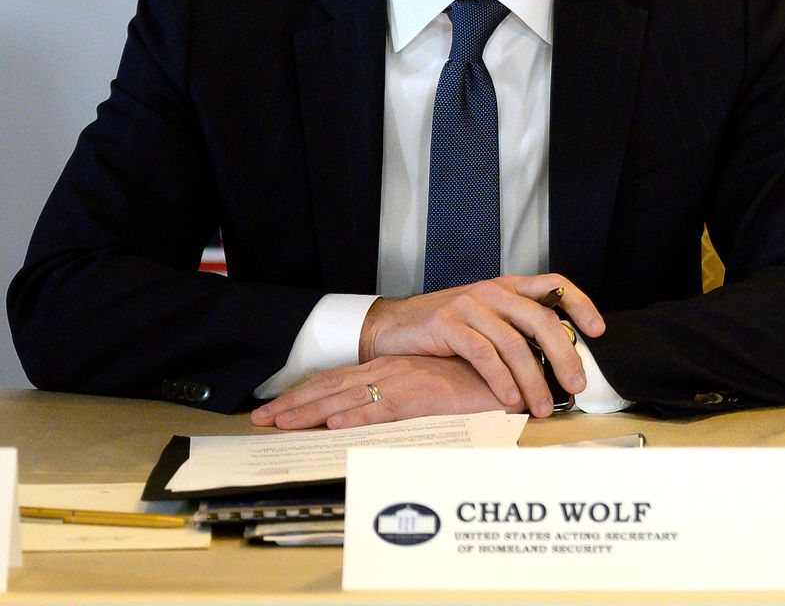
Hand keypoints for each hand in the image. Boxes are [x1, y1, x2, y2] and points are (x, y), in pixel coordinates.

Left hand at [250, 355, 524, 429]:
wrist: (515, 370)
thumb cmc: (477, 382)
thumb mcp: (432, 388)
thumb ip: (404, 398)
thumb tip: (369, 415)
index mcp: (393, 368)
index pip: (337, 381)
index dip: (302, 395)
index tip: (274, 410)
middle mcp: (394, 370)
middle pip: (331, 387)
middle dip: (292, 403)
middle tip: (260, 419)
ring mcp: (408, 381)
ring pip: (348, 396)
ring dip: (310, 411)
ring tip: (279, 423)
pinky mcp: (427, 394)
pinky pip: (385, 407)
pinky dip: (357, 415)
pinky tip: (333, 424)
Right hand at [357, 274, 605, 416]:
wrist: (392, 327)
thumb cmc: (446, 329)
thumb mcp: (486, 319)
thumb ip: (517, 329)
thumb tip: (557, 360)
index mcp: (508, 287)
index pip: (554, 286)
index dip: (580, 304)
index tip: (598, 331)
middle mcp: (493, 291)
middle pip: (542, 320)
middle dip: (564, 355)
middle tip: (577, 384)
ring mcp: (470, 305)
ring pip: (515, 343)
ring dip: (533, 379)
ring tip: (543, 406)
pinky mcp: (448, 324)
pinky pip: (484, 354)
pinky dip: (501, 380)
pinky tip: (511, 399)